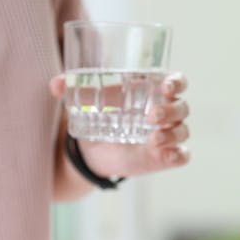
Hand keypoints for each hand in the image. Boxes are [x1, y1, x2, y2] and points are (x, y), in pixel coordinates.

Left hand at [50, 72, 190, 177]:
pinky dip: (178, 155)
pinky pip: (182, 155)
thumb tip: (56, 84)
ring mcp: (167, 135)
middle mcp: (166, 112)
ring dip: (173, 134)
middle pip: (182, 107)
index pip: (177, 82)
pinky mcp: (164, 156)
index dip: (177, 83)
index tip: (166, 87)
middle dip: (171, 111)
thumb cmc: (100, 114)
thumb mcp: (86, 101)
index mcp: (153, 91)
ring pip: (183, 131)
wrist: (94, 148)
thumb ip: (71, 88)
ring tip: (152, 140)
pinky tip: (166, 156)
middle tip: (151, 116)